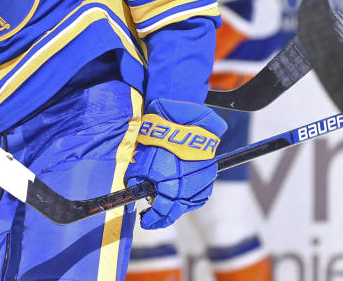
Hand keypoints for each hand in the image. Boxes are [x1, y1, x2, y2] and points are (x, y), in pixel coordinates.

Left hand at [125, 99, 226, 228]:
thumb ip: (136, 182)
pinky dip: (189, 197)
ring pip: (188, 204)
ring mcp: (201, 182)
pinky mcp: (209, 175)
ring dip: (177, 207)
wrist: (183, 120)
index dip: (152, 220)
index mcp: (169, 186)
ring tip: (166, 205)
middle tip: (153, 218)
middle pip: (176, 211)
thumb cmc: (158, 139)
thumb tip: (133, 195)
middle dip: (163, 216)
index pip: (161, 212)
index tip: (144, 221)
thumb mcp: (140, 161)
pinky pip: (199, 194)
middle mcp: (187, 187)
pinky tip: (180, 195)